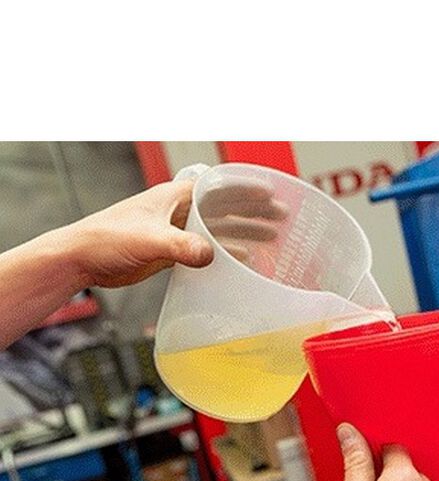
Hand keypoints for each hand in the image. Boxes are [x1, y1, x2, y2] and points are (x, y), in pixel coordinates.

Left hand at [54, 178, 287, 288]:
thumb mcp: (148, 240)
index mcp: (174, 197)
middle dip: (254, 211)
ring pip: (218, 228)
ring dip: (245, 232)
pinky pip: (207, 248)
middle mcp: (177, 210)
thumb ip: (180, 247)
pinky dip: (227, 252)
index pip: (218, 187)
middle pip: (225, 207)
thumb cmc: (107, 240)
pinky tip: (243, 260)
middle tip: (282, 218)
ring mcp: (175, 230)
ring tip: (272, 238)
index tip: (272, 194)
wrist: (81, 259)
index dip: (246, 189)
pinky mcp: (170, 250)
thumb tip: (210, 255)